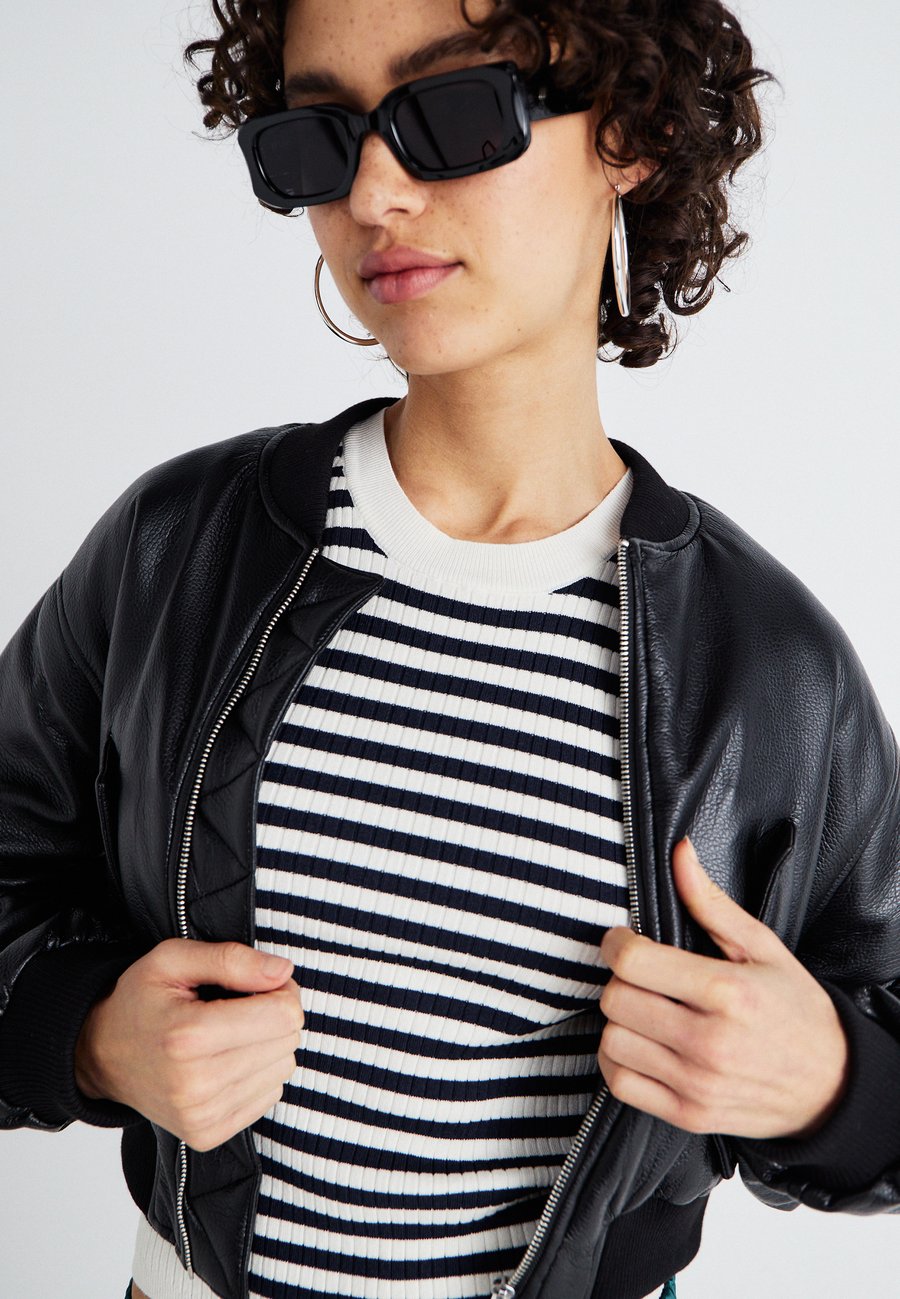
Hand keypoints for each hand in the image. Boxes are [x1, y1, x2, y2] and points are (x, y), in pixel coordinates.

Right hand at [74, 939, 305, 1151]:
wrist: (101, 1056)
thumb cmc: (139, 1001)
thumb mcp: (173, 959)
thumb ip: (231, 959)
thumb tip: (283, 971)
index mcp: (189, 1036)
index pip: (283, 1015)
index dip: (280, 990)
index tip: (254, 985)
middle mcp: (197, 1084)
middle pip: (287, 1041)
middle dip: (274, 1015)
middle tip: (238, 1007)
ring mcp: (202, 1115)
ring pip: (283, 1069)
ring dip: (267, 1046)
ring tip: (228, 1034)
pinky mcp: (208, 1134)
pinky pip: (269, 1095)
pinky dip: (257, 1073)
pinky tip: (225, 1061)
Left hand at [596, 836, 849, 1139]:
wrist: (831, 1084)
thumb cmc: (795, 1010)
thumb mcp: (762, 948)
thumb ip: (711, 903)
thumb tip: (679, 855)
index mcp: (728, 992)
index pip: (634, 962)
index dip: (617, 943)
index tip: (623, 940)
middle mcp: (710, 1041)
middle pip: (617, 1000)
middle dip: (620, 979)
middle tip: (639, 975)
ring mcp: (697, 1084)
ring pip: (613, 1041)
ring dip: (619, 1020)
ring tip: (643, 1009)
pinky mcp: (689, 1116)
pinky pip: (621, 1083)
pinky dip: (618, 1060)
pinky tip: (641, 1044)